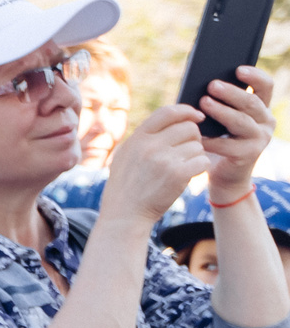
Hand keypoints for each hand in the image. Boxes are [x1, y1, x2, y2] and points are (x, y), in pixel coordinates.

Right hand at [102, 104, 213, 228]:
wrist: (123, 216)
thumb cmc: (126, 186)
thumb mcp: (125, 156)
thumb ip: (144, 137)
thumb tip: (173, 118)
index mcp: (137, 138)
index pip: (168, 112)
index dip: (187, 111)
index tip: (197, 116)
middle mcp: (150, 146)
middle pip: (189, 128)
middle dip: (193, 138)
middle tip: (186, 152)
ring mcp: (164, 160)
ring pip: (198, 145)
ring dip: (195, 155)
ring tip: (181, 168)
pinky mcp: (178, 175)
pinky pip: (203, 161)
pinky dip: (199, 167)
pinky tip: (188, 175)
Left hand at [197, 64, 275, 196]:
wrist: (224, 174)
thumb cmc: (219, 141)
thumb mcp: (222, 120)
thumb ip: (220, 103)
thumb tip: (202, 84)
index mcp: (261, 108)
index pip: (265, 86)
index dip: (255, 76)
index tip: (238, 68)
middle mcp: (266, 121)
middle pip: (251, 102)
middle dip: (231, 92)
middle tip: (212, 85)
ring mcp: (260, 139)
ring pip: (241, 121)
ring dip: (221, 111)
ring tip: (203, 103)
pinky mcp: (249, 155)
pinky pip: (228, 145)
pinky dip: (211, 139)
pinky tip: (197, 135)